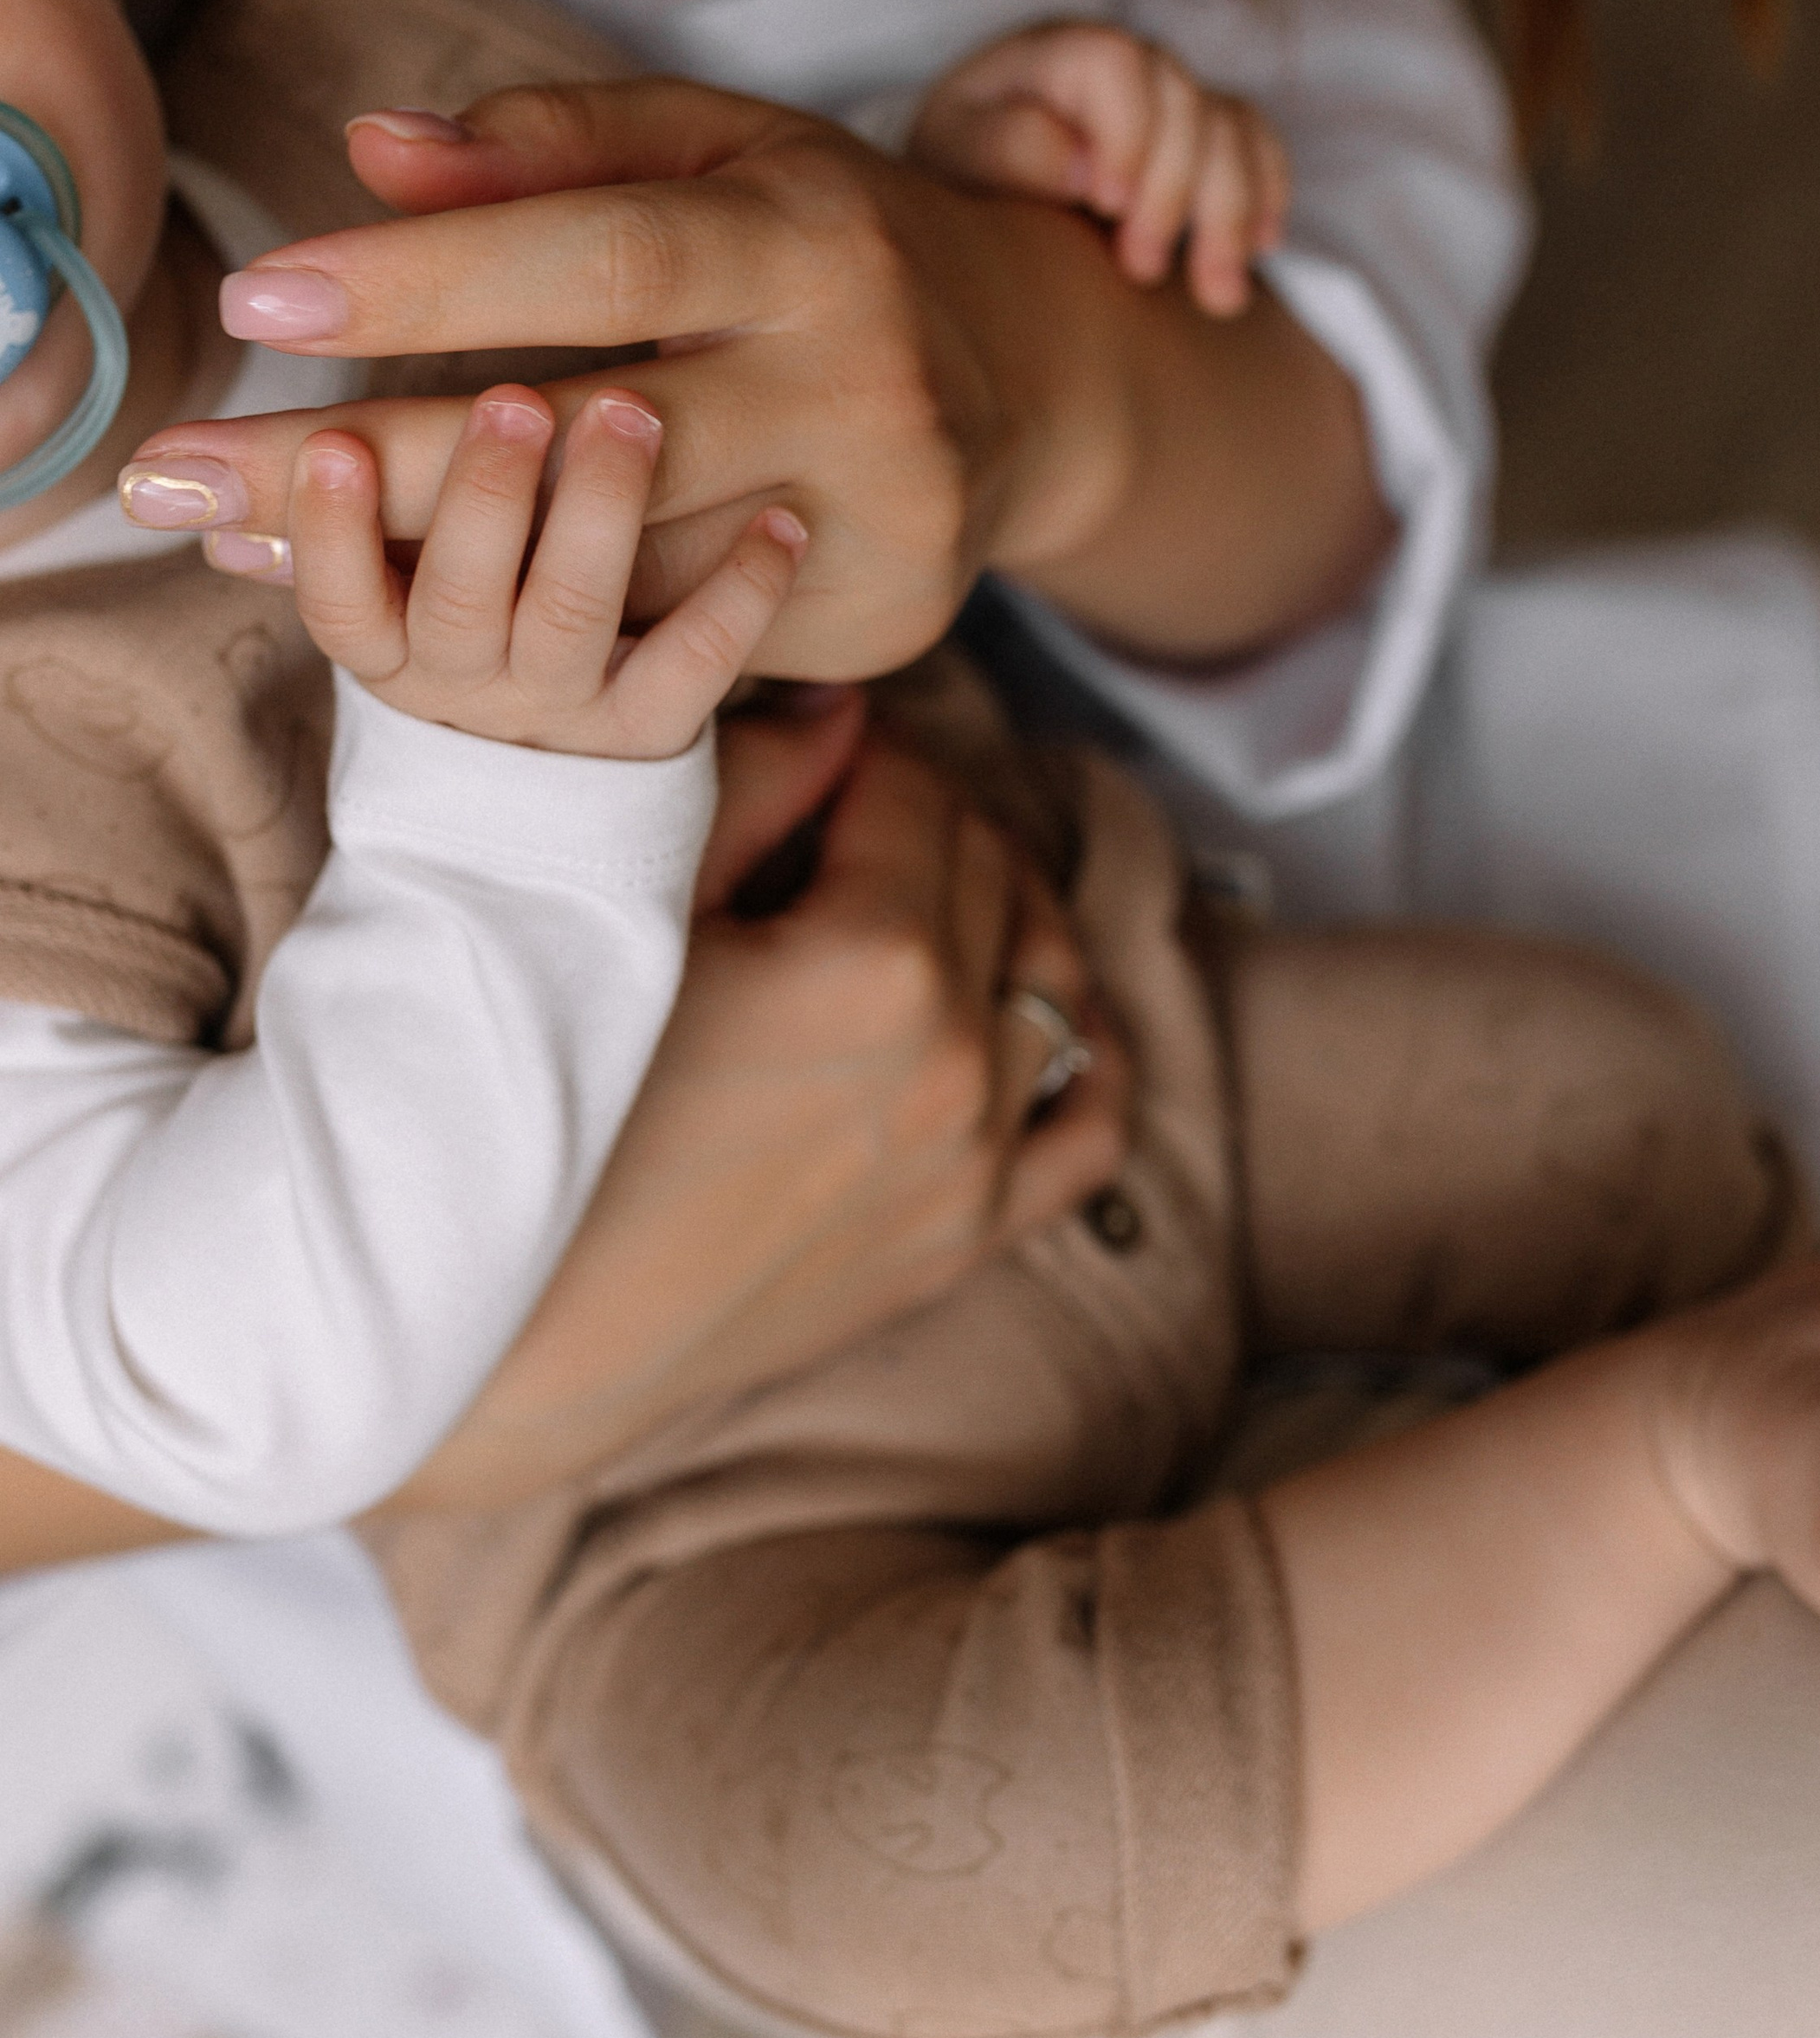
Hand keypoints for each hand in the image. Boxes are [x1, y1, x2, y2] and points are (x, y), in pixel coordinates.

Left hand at [117, 76, 1390, 671]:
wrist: (1038, 383)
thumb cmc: (834, 242)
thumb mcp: (722, 152)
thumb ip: (551, 148)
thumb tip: (370, 150)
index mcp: (807, 237)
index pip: (599, 255)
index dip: (433, 278)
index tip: (264, 297)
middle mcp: (851, 380)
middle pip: (586, 436)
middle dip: (371, 457)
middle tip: (188, 474)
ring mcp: (872, 519)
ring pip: (620, 561)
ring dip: (417, 560)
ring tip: (243, 541)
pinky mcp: (877, 622)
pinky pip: (682, 633)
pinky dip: (531, 623)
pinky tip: (386, 609)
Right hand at [279, 379, 805, 756]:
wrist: (572, 743)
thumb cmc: (489, 553)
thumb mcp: (421, 483)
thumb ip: (418, 337)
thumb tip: (383, 157)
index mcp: (383, 613)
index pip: (334, 583)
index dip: (323, 525)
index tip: (335, 449)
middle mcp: (462, 667)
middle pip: (455, 595)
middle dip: (474, 499)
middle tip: (514, 404)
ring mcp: (561, 698)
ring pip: (570, 617)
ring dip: (595, 521)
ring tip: (633, 419)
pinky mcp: (658, 717)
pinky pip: (696, 670)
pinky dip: (736, 600)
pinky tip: (779, 527)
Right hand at [399, 721, 1131, 1508]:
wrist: (510, 1328)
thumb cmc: (530, 1103)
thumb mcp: (624, 915)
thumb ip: (752, 789)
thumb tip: (845, 710)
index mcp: (876, 964)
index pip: (913, 789)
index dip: (857, 751)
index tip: (808, 755)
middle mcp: (956, 1063)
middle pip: (988, 870)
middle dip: (923, 820)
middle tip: (843, 819)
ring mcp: (973, 1162)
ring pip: (1056, 976)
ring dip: (1005, 911)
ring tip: (923, 895)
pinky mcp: (965, 1238)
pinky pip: (1090, 1125)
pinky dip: (1080, 1052)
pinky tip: (1034, 1011)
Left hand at [909, 26, 1290, 318]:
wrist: (981, 192)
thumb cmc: (961, 173)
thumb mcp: (953, 161)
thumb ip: (1007, 151)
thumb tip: (1081, 166)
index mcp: (1055, 54)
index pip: (1116, 64)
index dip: (1126, 133)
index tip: (1107, 205)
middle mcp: (1124, 64)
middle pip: (1185, 102)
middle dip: (1174, 195)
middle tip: (1141, 271)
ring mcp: (1170, 97)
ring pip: (1231, 130)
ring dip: (1232, 215)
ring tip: (1216, 297)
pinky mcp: (1202, 135)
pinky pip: (1256, 145)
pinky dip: (1266, 194)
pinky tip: (1261, 248)